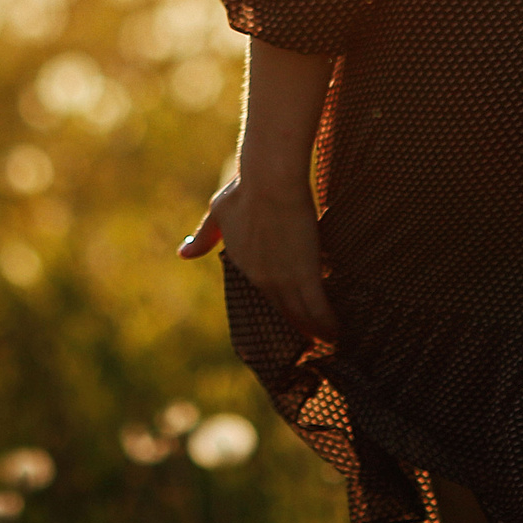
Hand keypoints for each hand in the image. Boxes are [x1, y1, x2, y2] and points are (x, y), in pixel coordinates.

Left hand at [178, 174, 339, 342]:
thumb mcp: (219, 213)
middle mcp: (261, 279)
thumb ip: (204, 236)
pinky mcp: (305, 272)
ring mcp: (283, 278)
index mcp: (243, 266)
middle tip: (312, 341)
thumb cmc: (246, 190)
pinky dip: (328, 320)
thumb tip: (183, 254)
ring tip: (331, 338)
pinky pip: (318, 305)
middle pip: (284, 312)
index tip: (290, 321)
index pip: (263, 297)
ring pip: (302, 314)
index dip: (278, 312)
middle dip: (299, 328)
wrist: (270, 181)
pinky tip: (339, 329)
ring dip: (317, 330)